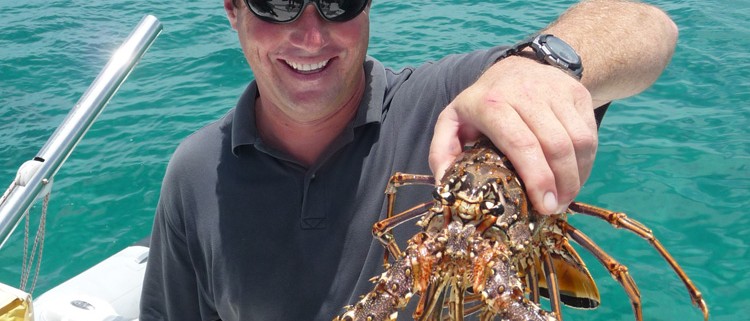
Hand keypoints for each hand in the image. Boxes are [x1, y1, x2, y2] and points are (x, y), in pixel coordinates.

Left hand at [429, 55, 597, 214]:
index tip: (543, 207)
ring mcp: (555, 91)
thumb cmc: (482, 103)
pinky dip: (586, 162)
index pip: (522, 144)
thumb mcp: (453, 120)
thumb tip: (445, 183)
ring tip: (565, 196)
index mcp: (491, 104)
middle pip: (555, 146)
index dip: (537, 179)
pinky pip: (590, 134)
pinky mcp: (577, 93)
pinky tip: (574, 176)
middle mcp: (526, 93)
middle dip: (561, 184)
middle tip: (555, 208)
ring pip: (578, 141)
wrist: (519, 64)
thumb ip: (441, 151)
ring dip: (577, 176)